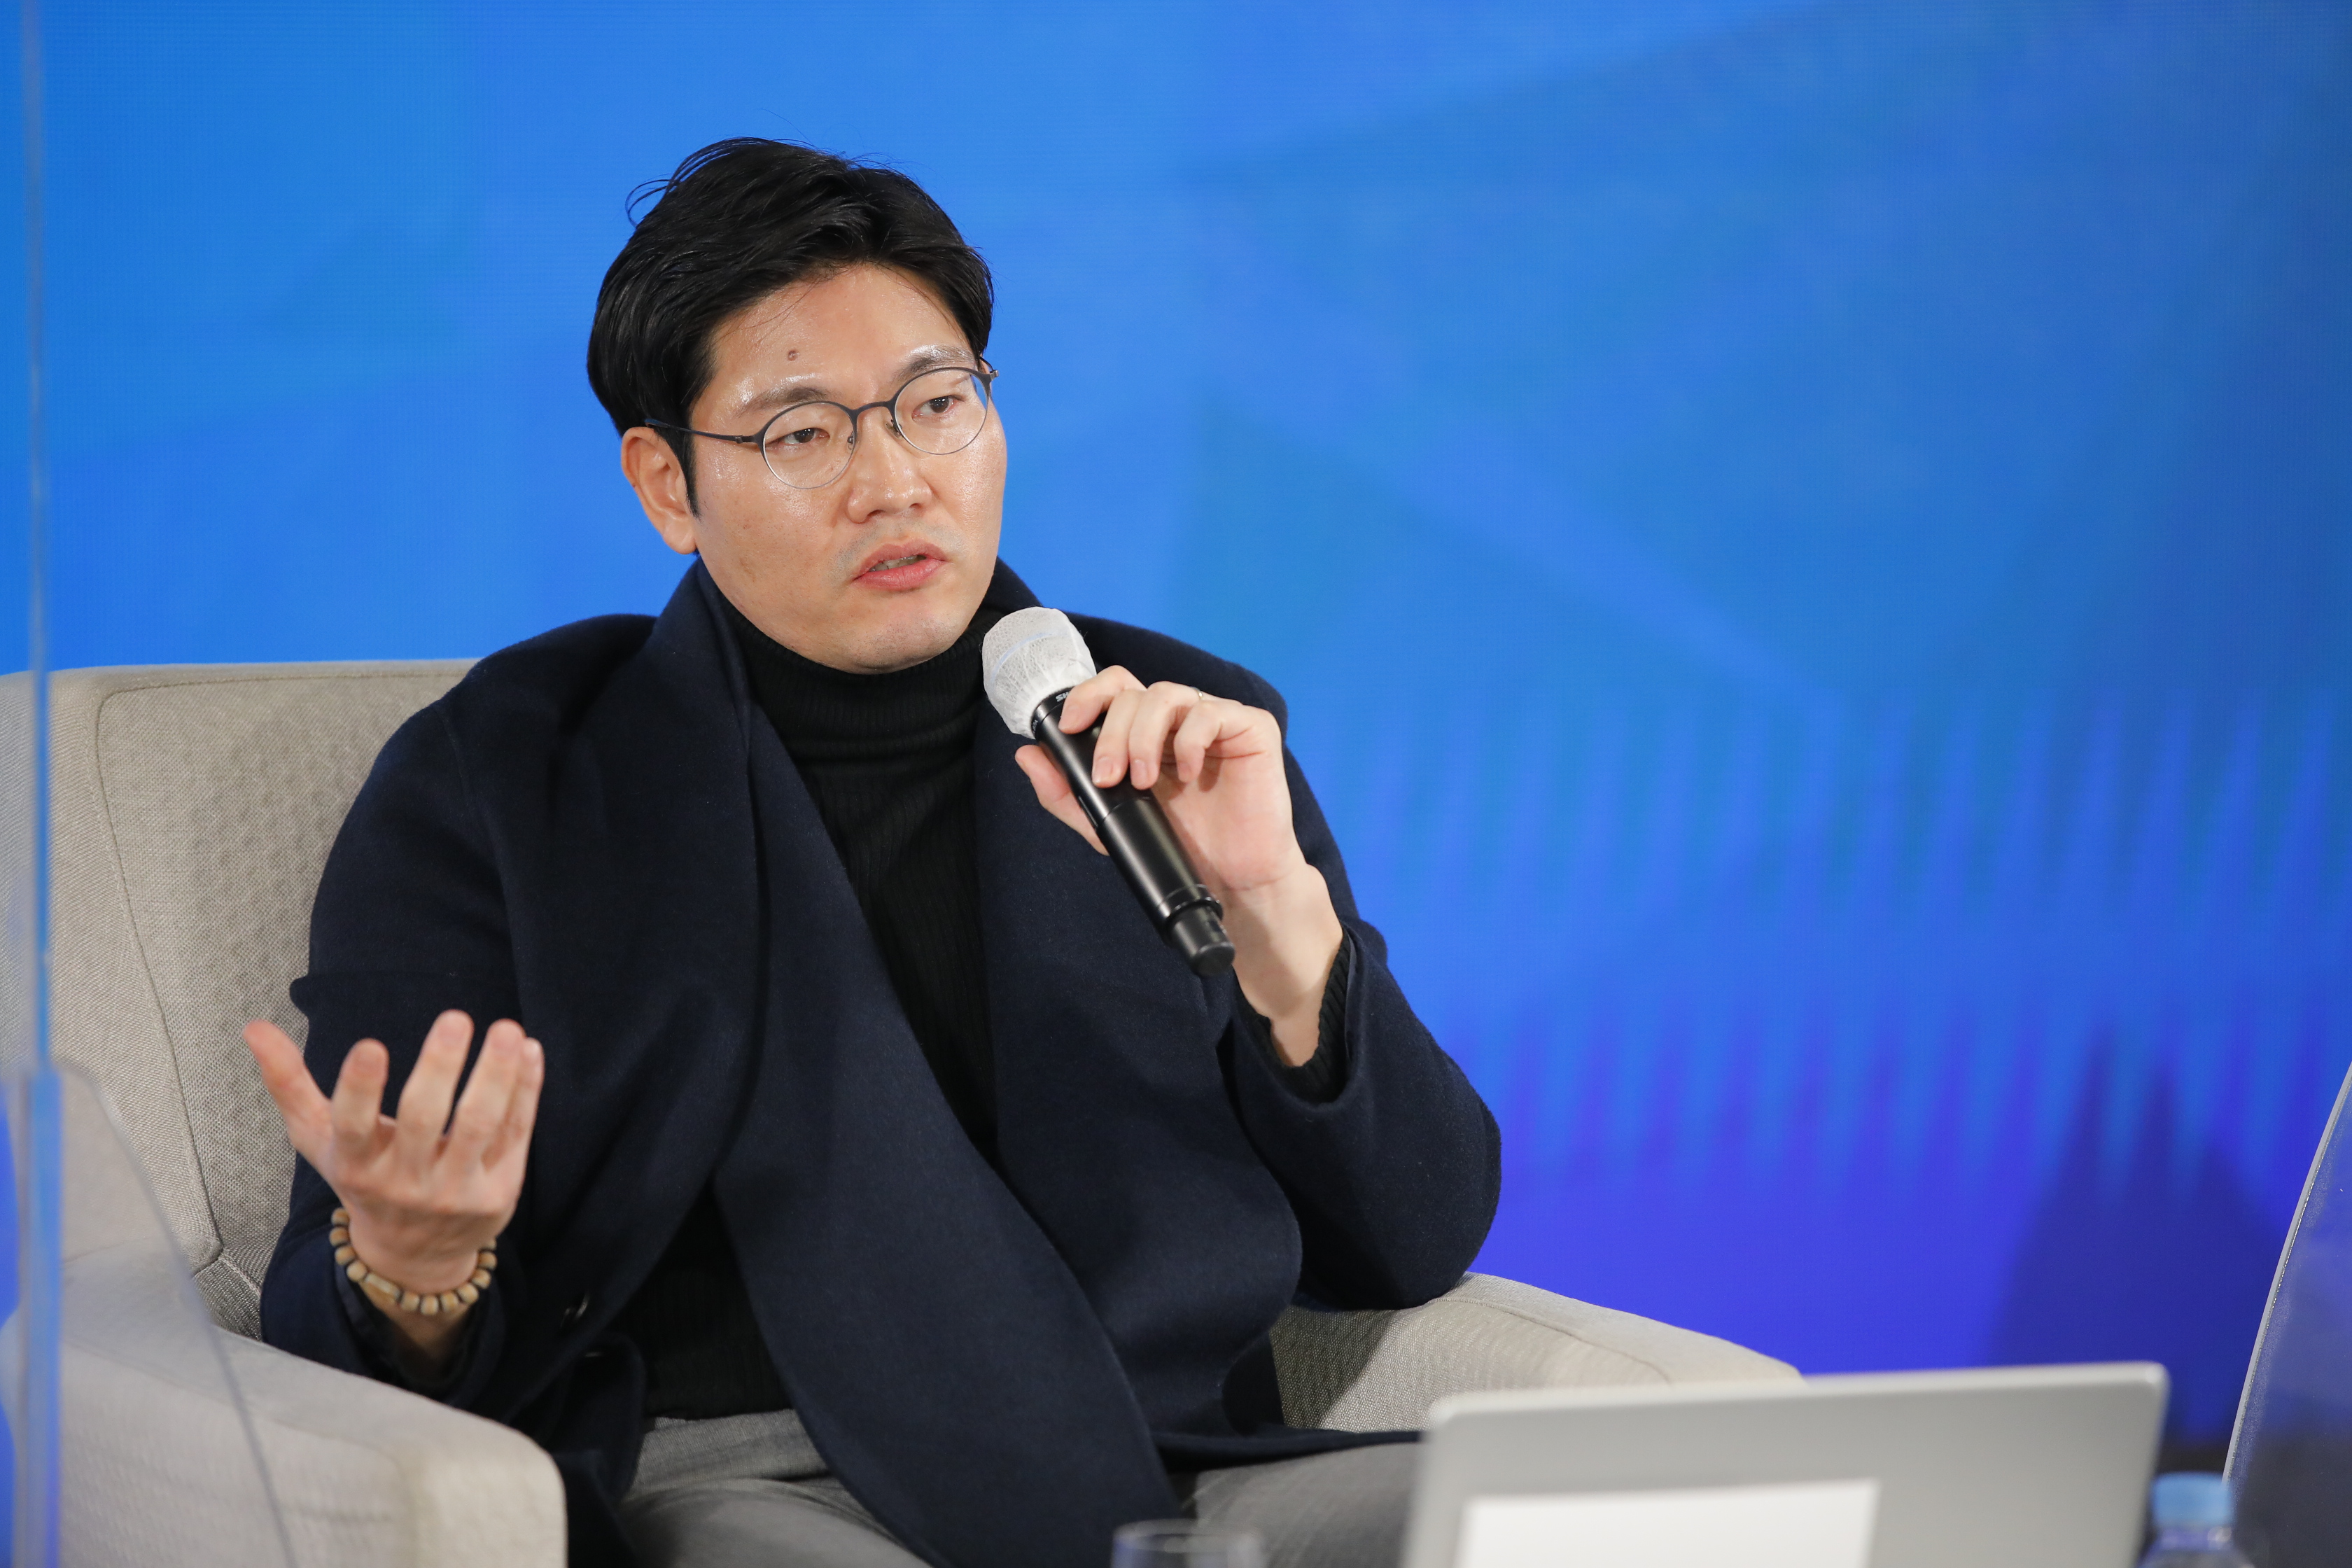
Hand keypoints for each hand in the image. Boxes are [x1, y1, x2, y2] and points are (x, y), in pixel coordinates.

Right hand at [245, 1011, 541, 1348]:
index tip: (370, 1046)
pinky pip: (517, 1133)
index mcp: (357, 1165)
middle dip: (440, 1068)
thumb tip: (254, 1026)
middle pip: (425, 1121)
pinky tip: (529, 1050)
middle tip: (454, 1019)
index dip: (360, 1089)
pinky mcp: (499, 1191)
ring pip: (481, 1126)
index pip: (354, 1127)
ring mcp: (456, 1190)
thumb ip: (289, 1084)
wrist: (413, 1255)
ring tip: (507, 1029)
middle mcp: (406, 1181)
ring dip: (497, 1074)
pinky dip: (526, 1090)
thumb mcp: (320, 1140)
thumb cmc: (363, 1179)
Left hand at [1013, 670, 1341, 1064]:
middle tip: (1108, 777)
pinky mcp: (1251, 729)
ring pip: (1167, 693)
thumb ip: (1067, 793)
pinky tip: (1190, 775)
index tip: (1068, 729)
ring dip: (1143, 737)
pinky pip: (1212, 713)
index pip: (1114, 688)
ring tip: (1143, 781)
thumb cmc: (1181, 848)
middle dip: (1110, 733)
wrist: (1235, 881)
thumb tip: (1025, 755)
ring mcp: (1215, 720)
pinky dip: (1192, 741)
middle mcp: (1179, 719)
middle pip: (1134, 693)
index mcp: (1147, 732)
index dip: (1088, 695)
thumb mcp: (1109, 824)